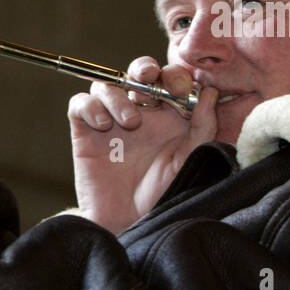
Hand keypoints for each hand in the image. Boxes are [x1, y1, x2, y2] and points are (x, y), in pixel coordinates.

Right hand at [67, 57, 217, 233]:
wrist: (128, 221)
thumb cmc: (161, 194)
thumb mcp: (189, 159)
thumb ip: (203, 126)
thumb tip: (209, 92)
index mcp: (167, 116)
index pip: (170, 79)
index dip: (175, 76)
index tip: (181, 90)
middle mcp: (139, 112)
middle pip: (137, 71)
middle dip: (143, 68)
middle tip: (148, 81)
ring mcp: (110, 120)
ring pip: (107, 84)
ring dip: (118, 96)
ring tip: (129, 122)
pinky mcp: (85, 131)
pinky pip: (80, 103)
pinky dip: (90, 107)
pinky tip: (103, 126)